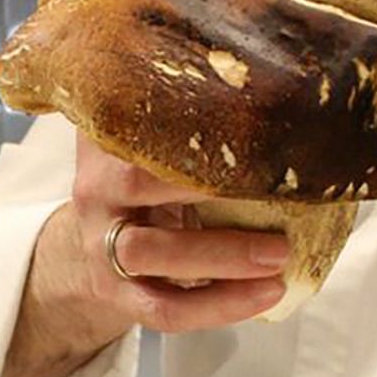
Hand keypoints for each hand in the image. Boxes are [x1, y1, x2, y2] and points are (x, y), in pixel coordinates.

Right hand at [0, 134, 289, 376]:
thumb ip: (185, 110)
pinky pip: (166, 309)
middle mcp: (96, 190)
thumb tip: (265, 67)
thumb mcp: (152, 138)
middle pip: (138, 184)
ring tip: (279, 258)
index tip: (246, 116)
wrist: (98, 240)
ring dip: (221, 257)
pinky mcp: (118, 296)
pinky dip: (219, 307)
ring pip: (151, 255)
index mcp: (107, 140)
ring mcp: (101, 247)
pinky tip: (266, 295)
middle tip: (280, 193)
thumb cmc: (148, 177)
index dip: (183, 122)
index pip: (138, 122)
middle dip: (208, 189)